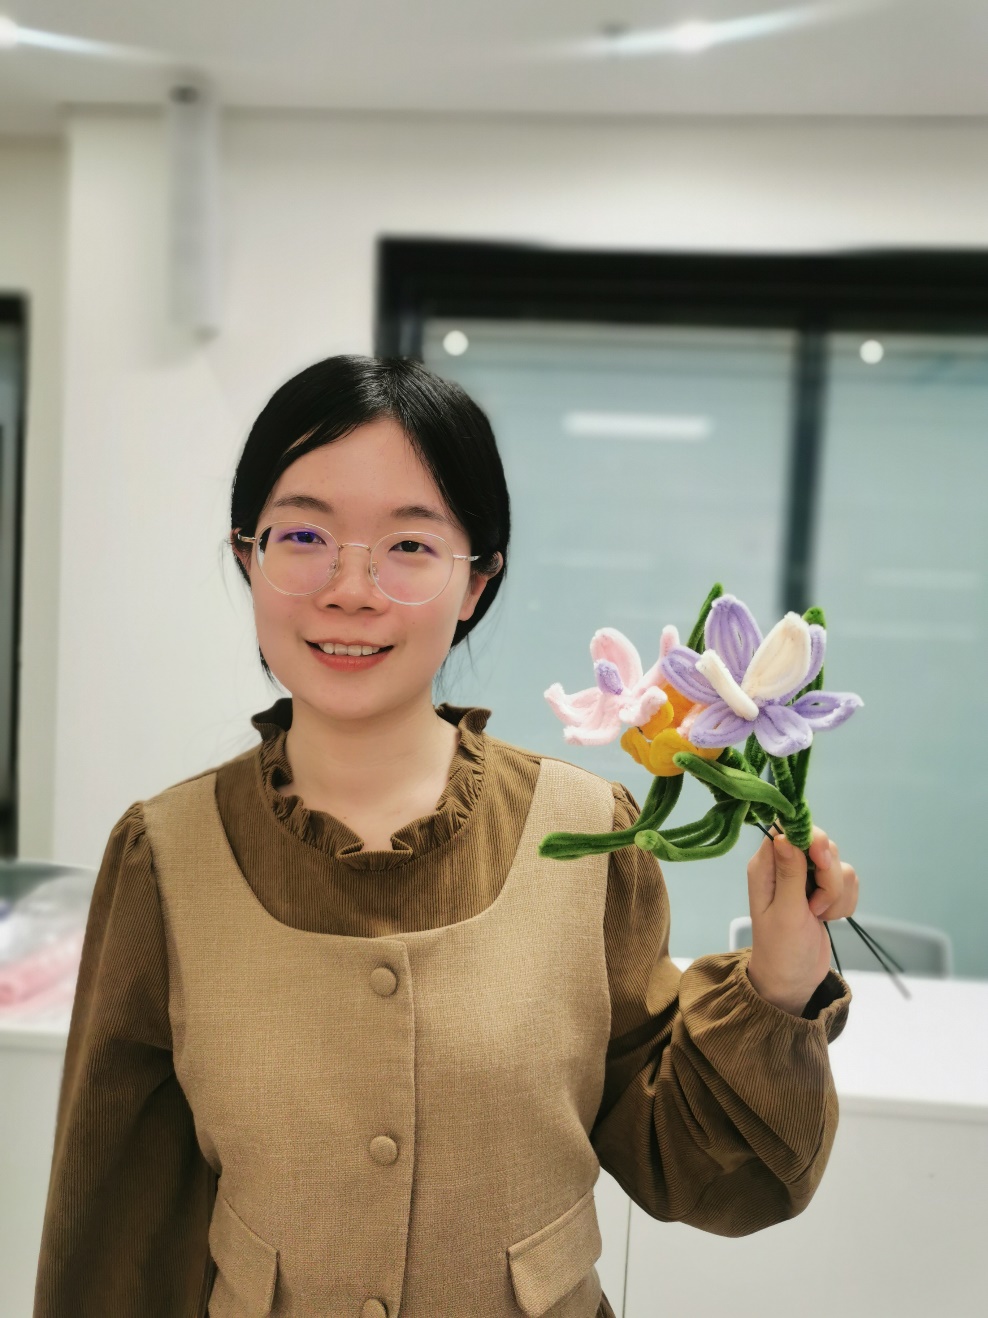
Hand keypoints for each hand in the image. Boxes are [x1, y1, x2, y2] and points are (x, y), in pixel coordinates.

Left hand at [745, 824, 858, 1015]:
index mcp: (765, 865)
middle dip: (829, 874)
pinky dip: (844, 902)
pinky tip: (829, 919)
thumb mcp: (785, 912)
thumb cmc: (781, 950)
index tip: (819, 859)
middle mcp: (785, 865)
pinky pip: (848, 881)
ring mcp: (806, 878)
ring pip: (838, 864)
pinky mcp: (824, 891)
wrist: (794, 980)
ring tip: (818, 915)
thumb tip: (784, 834)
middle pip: (820, 844)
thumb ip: (789, 873)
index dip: (810, 837)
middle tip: (816, 903)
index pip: (788, 827)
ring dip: (836, 893)